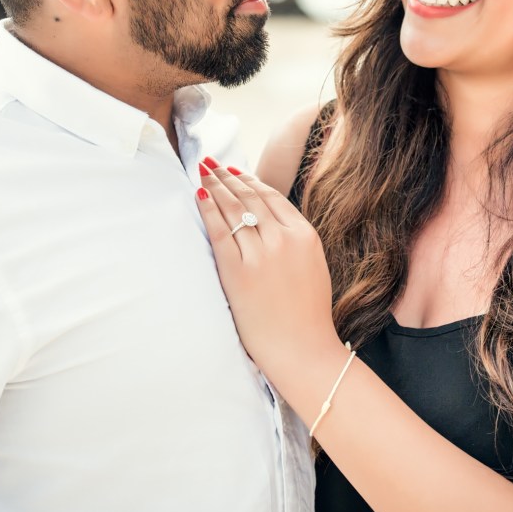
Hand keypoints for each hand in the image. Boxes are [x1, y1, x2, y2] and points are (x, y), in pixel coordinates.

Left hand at [195, 159, 343, 385]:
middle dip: (227, 176)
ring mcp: (261, 254)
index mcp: (305, 235)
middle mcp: (283, 239)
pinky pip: (219, 231)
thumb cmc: (307, 314)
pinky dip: (208, 209)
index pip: (271, 197)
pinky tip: (200, 195)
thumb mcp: (313, 265)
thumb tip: (270, 221)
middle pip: (249, 197)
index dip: (249, 180)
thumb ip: (294, 240)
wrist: (302, 349)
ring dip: (216, 186)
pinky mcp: (238, 271)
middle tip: (210, 162)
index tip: (234, 170)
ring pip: (234, 209)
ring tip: (203, 171)